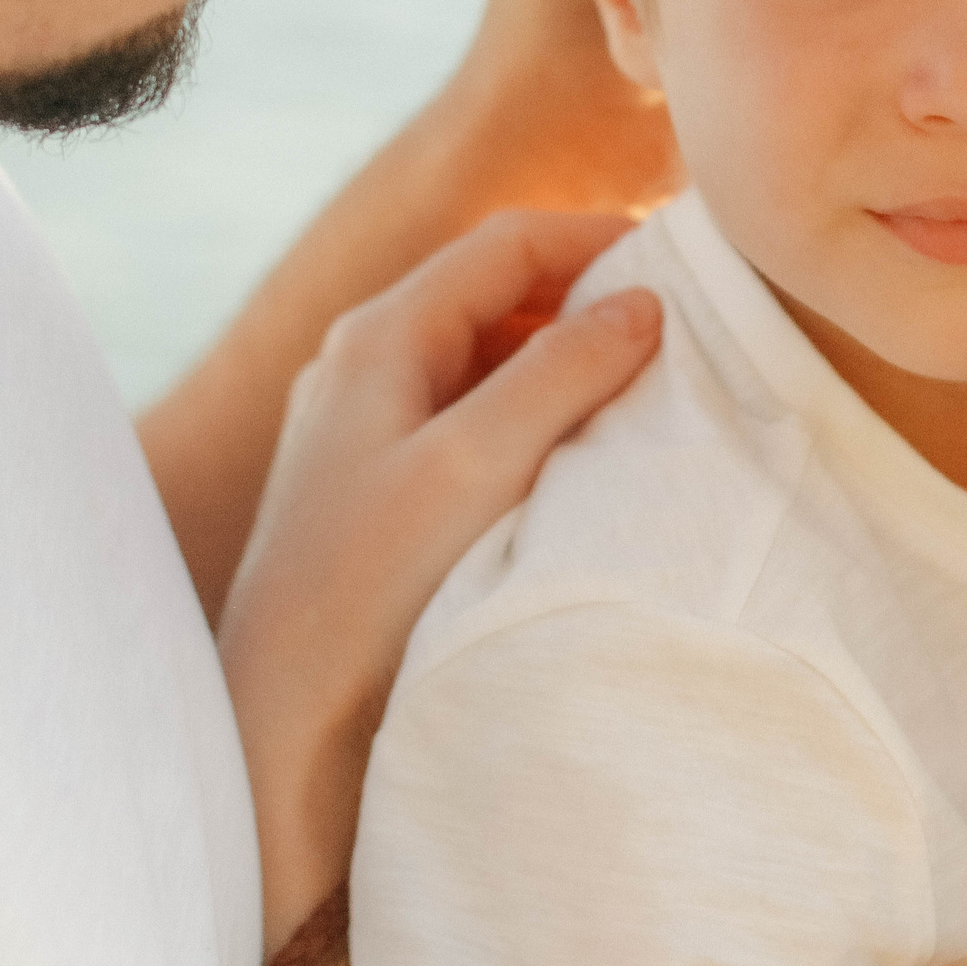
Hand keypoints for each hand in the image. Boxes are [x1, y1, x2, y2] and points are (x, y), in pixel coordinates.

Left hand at [216, 209, 662, 951]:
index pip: (506, 244)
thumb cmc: (367, 592)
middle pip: (497, 293)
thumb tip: (640, 302)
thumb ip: (559, 372)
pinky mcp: (377, 489)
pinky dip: (535, 413)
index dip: (599, 239)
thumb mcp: (475, 465)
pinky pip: (471, 417)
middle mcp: (363, 365)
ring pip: (487, 357)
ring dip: (565, 359)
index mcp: (378, 336)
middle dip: (589, 297)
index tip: (685, 261)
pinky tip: (579, 453)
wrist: (280, 726)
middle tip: (681, 324)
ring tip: (645, 387)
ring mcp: (366, 427)